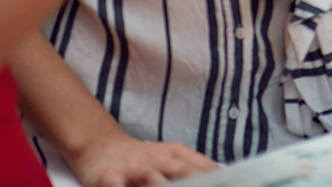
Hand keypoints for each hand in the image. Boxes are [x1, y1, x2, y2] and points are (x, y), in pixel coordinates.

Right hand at [66, 131, 215, 186]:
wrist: (101, 147)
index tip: (230, 183)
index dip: (214, 177)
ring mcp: (133, 169)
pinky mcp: (109, 178)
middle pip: (180, 170)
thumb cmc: (143, 158)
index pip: (201, 166)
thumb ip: (196, 165)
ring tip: (167, 186)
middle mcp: (156, 159)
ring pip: (151, 177)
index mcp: (175, 154)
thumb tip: (222, 174)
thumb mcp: (172, 156)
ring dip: (161, 184)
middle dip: (194, 181)